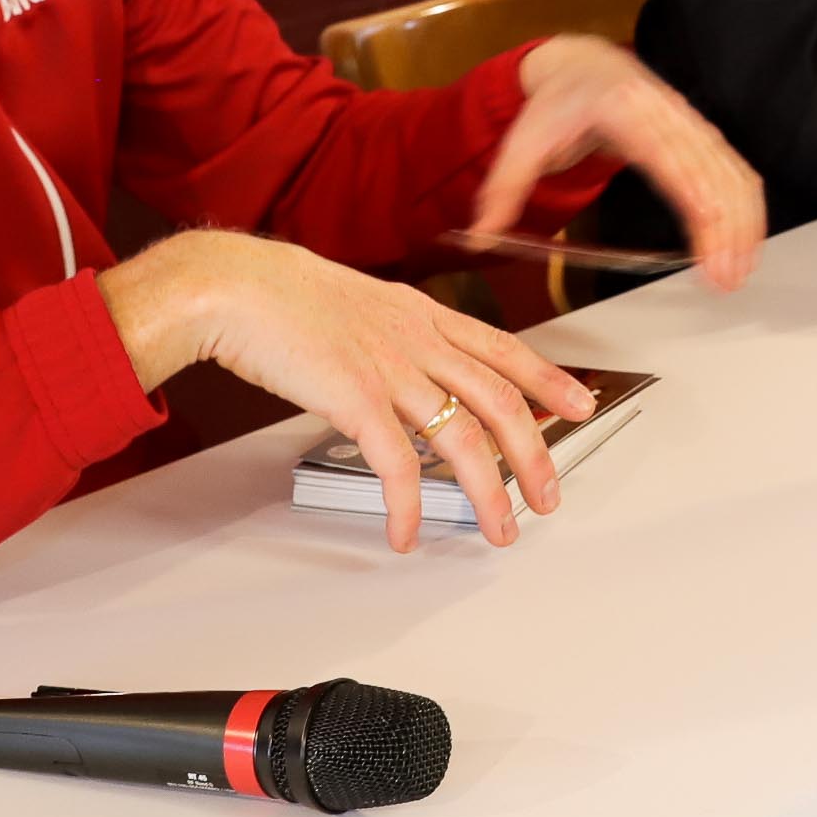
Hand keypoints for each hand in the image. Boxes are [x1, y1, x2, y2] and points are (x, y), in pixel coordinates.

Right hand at [102, 230, 599, 552]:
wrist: (234, 285)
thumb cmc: (284, 296)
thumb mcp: (361, 306)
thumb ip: (394, 337)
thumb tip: (412, 370)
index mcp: (423, 316)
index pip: (505, 350)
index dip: (548, 380)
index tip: (582, 403)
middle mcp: (419, 342)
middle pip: (500, 402)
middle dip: (535, 454)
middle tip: (549, 496)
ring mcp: (391, 370)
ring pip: (463, 439)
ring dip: (489, 492)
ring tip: (500, 528)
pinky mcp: (355, 399)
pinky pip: (396, 464)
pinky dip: (408, 504)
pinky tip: (408, 531)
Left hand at [472, 36, 764, 290]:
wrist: (584, 64)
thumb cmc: (555, 106)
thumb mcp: (520, 143)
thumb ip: (502, 189)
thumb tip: (481, 236)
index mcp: (629, 114)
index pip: (676, 165)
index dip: (700, 210)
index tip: (708, 254)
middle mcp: (671, 116)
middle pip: (714, 175)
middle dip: (729, 231)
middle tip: (727, 282)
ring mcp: (692, 124)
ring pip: (733, 174)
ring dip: (744, 224)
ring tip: (740, 273)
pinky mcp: (702, 136)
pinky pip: (736, 171)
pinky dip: (747, 208)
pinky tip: (748, 242)